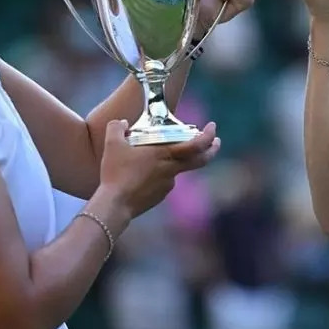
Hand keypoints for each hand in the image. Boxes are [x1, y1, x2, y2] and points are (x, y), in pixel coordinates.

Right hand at [96, 120, 219, 219]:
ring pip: (176, 169)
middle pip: (200, 160)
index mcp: (165, 155)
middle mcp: (171, 170)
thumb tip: (121, 123)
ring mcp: (167, 185)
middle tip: (215, 141)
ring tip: (148, 157)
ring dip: (171, 161)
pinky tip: (140, 174)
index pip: (197, 145)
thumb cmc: (115, 173)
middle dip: (212, 149)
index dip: (209, 136)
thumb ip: (116, 127)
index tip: (212, 127)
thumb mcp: (112, 144)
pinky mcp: (160, 196)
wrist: (114, 205)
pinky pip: (163, 181)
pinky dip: (158, 174)